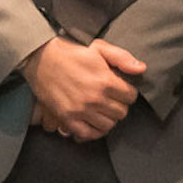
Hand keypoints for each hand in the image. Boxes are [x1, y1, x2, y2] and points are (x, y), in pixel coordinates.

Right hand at [22, 37, 144, 140]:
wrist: (40, 58)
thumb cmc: (70, 52)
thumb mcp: (98, 47)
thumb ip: (121, 57)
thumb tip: (141, 69)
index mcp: (105, 81)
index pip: (131, 96)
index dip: (127, 91)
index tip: (119, 88)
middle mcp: (94, 98)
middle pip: (121, 112)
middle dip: (118, 104)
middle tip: (109, 97)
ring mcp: (80, 110)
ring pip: (108, 125)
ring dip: (107, 117)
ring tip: (100, 108)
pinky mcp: (67, 118)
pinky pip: (88, 134)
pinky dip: (93, 131)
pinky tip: (92, 121)